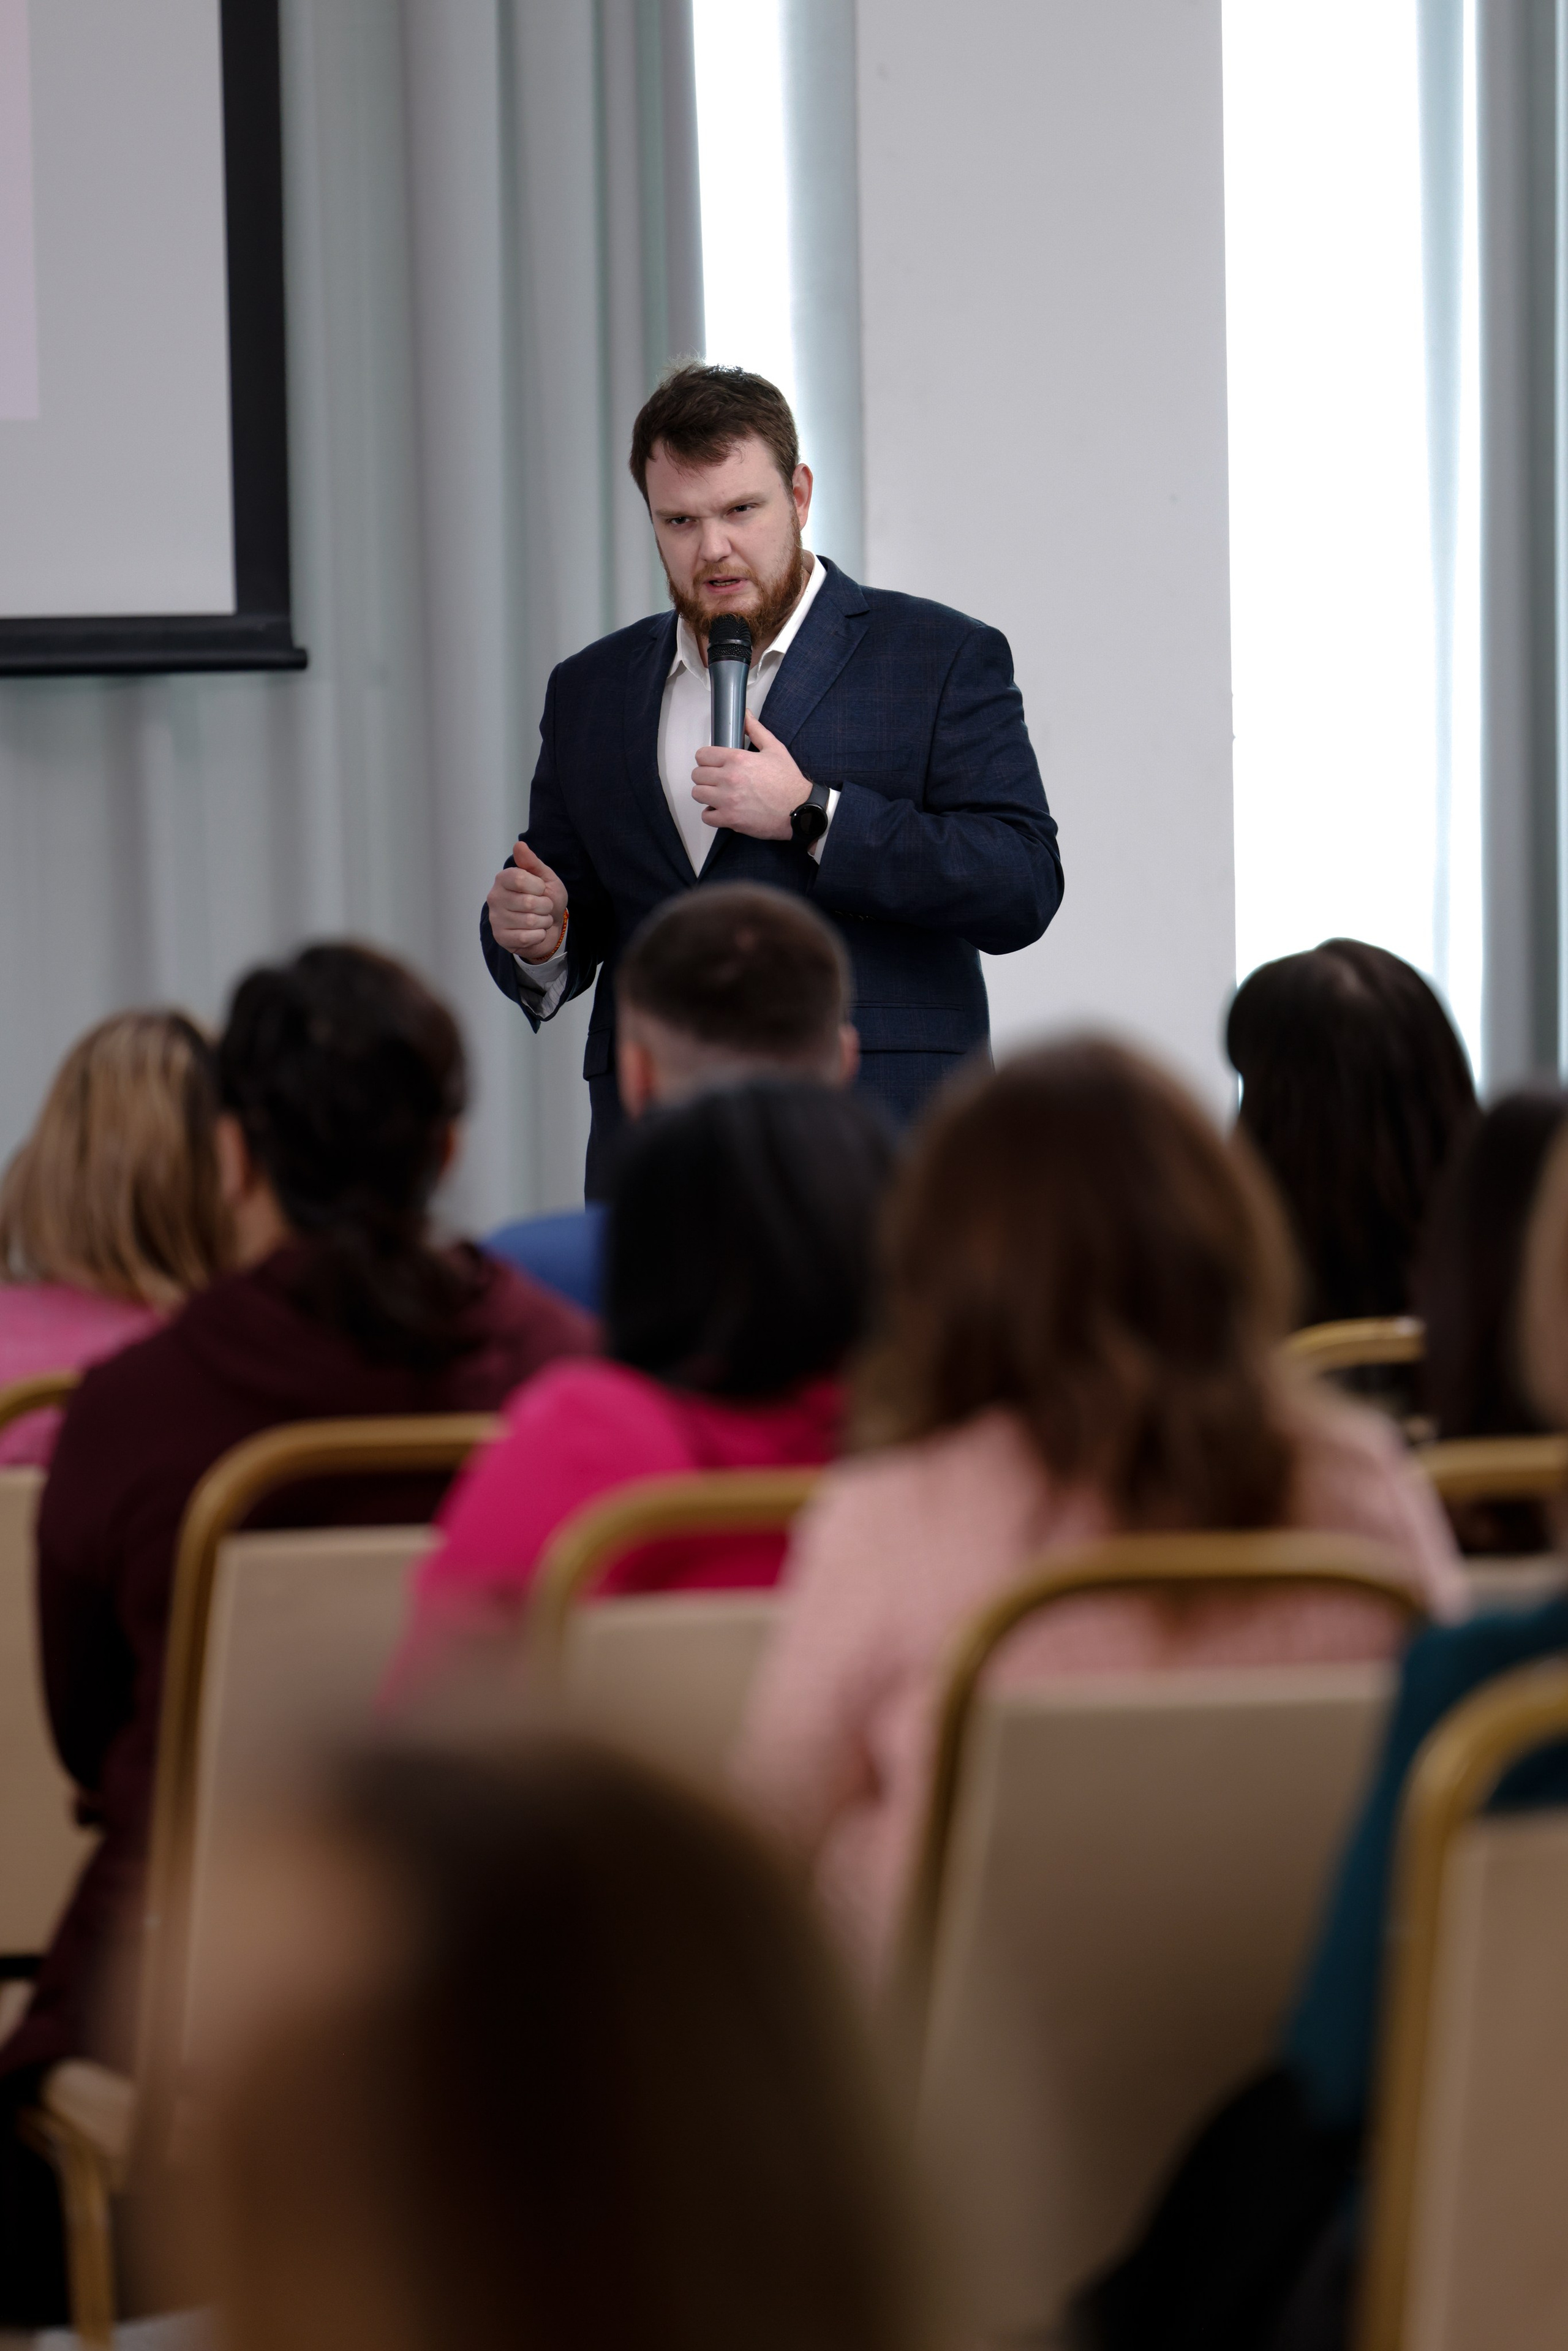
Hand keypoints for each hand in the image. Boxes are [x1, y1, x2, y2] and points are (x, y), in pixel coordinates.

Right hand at [487, 839, 567, 959]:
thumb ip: (532, 863)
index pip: (519, 878)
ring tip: (540, 919)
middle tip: (544, 907)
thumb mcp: (545, 877)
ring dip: (543, 922)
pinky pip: (526, 938)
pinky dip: (538, 935)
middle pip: (528, 902)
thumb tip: (519, 845)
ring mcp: (496, 919)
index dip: (538, 886)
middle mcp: (494, 897)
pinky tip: (535, 932)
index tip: (541, 889)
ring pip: (529, 921)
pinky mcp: (500, 937)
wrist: (551, 927)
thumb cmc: (546, 899)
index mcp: (503, 879)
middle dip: (545, 906)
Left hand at [691, 709, 809, 840]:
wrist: (800, 810)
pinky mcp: (730, 819)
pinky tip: (721, 810)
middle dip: (705, 776)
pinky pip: (706, 816)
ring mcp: (728, 800)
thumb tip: (746, 716)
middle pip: (697, 775)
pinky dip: (711, 814)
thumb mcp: (775, 749)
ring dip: (706, 794)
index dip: (706, 759)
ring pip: (697, 794)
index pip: (702, 755)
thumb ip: (756, 730)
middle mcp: (730, 778)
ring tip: (718, 795)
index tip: (712, 764)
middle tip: (716, 780)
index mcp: (737, 759)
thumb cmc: (789, 783)